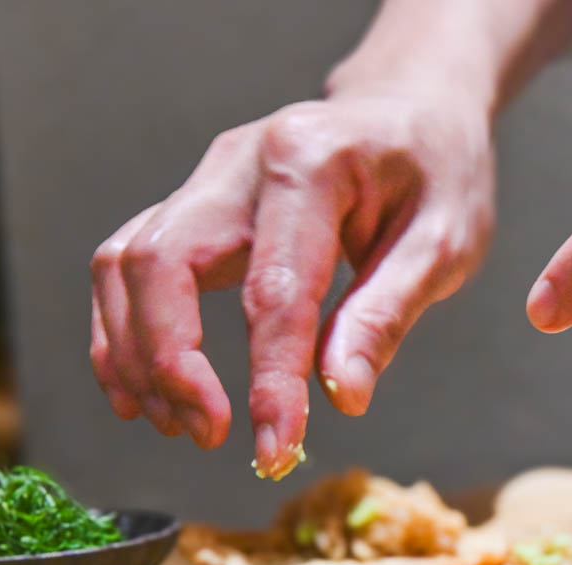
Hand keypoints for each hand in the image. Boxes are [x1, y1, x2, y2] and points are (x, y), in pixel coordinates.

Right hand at [90, 92, 493, 475]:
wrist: (414, 110)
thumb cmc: (438, 174)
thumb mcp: (444, 244)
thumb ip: (386, 315)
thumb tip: (343, 395)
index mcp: (310, 162)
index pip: (273, 289)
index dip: (269, 378)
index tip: (274, 447)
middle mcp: (239, 162)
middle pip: (160, 263)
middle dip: (171, 362)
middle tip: (212, 435)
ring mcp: (206, 179)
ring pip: (126, 263)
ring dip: (136, 354)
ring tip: (182, 425)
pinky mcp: (193, 203)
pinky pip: (130, 264)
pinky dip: (126, 331)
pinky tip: (148, 392)